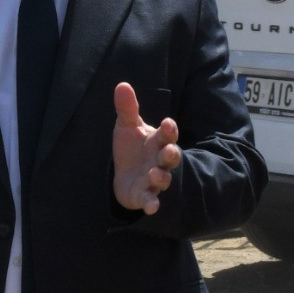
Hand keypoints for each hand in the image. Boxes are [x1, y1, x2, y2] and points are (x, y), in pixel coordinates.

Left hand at [110, 83, 181, 213]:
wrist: (125, 174)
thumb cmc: (132, 148)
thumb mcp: (127, 126)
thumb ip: (127, 109)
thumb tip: (122, 85)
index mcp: (158, 141)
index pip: (168, 134)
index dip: (169, 130)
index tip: (167, 123)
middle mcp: (160, 161)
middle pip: (172, 157)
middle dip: (171, 154)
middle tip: (169, 151)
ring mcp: (154, 179)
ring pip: (164, 179)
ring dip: (161, 177)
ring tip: (153, 173)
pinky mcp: (145, 195)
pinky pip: (151, 200)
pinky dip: (152, 203)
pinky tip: (151, 207)